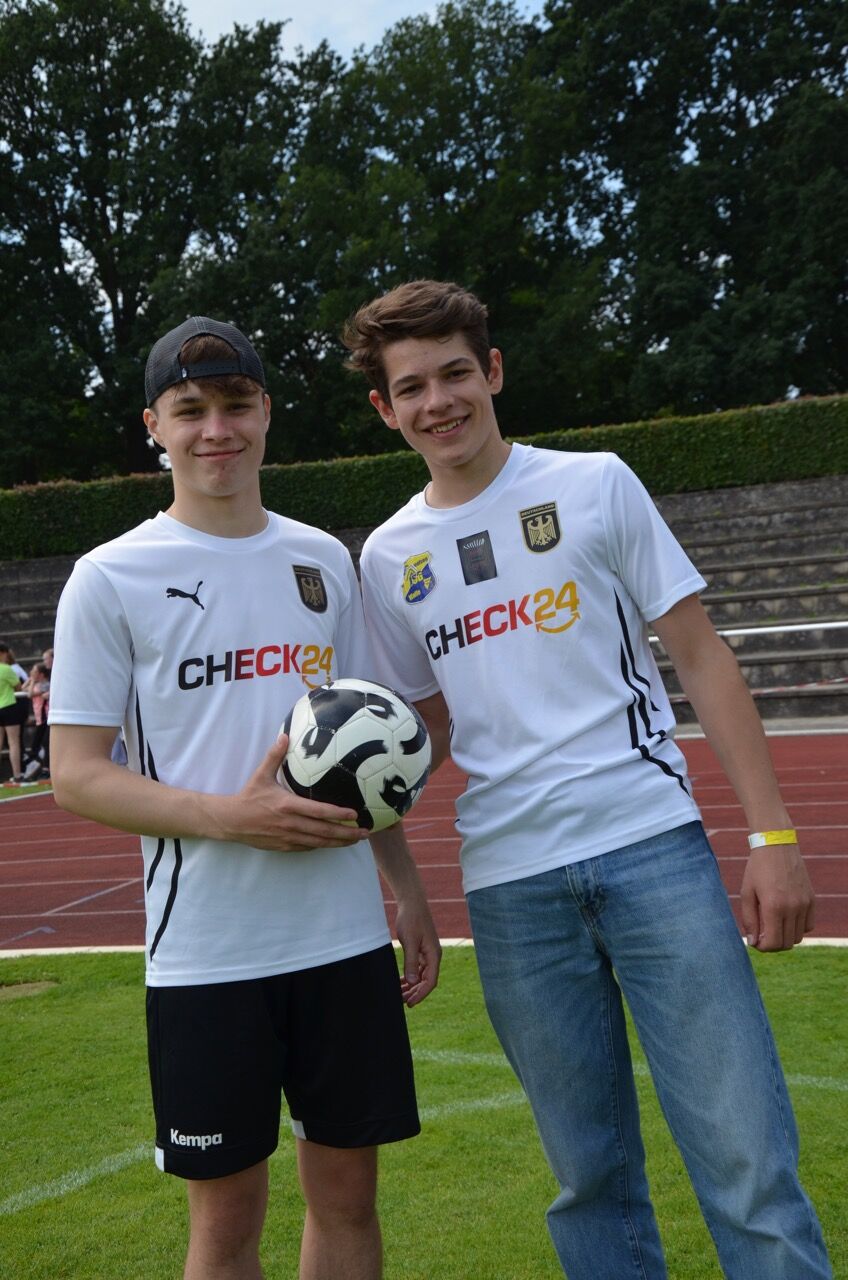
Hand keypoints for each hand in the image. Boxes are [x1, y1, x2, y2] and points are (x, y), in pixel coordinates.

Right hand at [214, 734, 370, 852]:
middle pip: (324, 831)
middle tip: (365, 832)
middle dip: (346, 833)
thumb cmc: (249, 796)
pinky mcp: (284, 846)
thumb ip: (274, 756)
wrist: (231, 821)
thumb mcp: (261, 775)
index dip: (337, 814)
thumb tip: (285, 735)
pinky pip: (308, 847)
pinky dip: (323, 845)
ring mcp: (288, 837)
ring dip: (339, 842)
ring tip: (356, 840)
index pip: (318, 811)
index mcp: (287, 805)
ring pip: (319, 842)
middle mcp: (290, 823)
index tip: (354, 814)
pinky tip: (334, 843)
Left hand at [394, 897, 440, 1006]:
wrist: (412, 902)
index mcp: (434, 955)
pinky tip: (401, 982)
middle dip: (415, 993)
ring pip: (421, 976)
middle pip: (426, 981)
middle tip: (401, 1002)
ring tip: (399, 995)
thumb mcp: (410, 941)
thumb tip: (413, 982)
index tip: (409, 1004)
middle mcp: (433, 956)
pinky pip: (417, 968)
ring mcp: (427, 953)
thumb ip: (411, 962)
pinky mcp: (421, 950)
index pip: (430, 981)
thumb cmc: (411, 919)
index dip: (420, 994)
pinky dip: (410, 976)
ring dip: (412, 986)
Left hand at [740, 842, 815, 950]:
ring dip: (784, 937)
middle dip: (772, 945)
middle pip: (786, 944)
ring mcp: (804, 904)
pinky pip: (808, 925)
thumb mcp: (747, 893)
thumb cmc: (757, 869)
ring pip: (798, 937)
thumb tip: (753, 942)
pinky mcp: (811, 900)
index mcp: (773, 906)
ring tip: (772, 926)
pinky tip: (785, 918)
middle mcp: (792, 908)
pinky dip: (797, 928)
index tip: (755, 942)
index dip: (762, 948)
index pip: (773, 943)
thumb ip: (749, 920)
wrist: (776, 845)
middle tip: (762, 936)